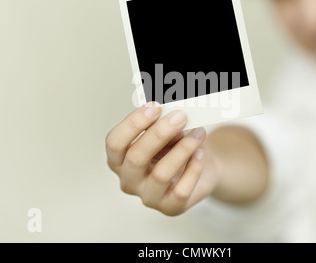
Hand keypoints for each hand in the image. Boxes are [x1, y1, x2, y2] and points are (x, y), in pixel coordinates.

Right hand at [106, 103, 222, 215]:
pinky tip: (200, 154)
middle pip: (136, 158)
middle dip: (159, 134)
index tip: (154, 107)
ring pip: (160, 175)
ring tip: (198, 133)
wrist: (201, 165)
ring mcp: (148, 196)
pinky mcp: (170, 207)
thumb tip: (171, 115)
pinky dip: (193, 169)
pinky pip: (181, 191)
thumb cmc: (176, 145)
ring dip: (182, 150)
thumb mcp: (167, 131)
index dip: (132, 124)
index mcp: (119, 158)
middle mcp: (129, 180)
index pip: (114, 142)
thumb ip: (163, 124)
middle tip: (180, 116)